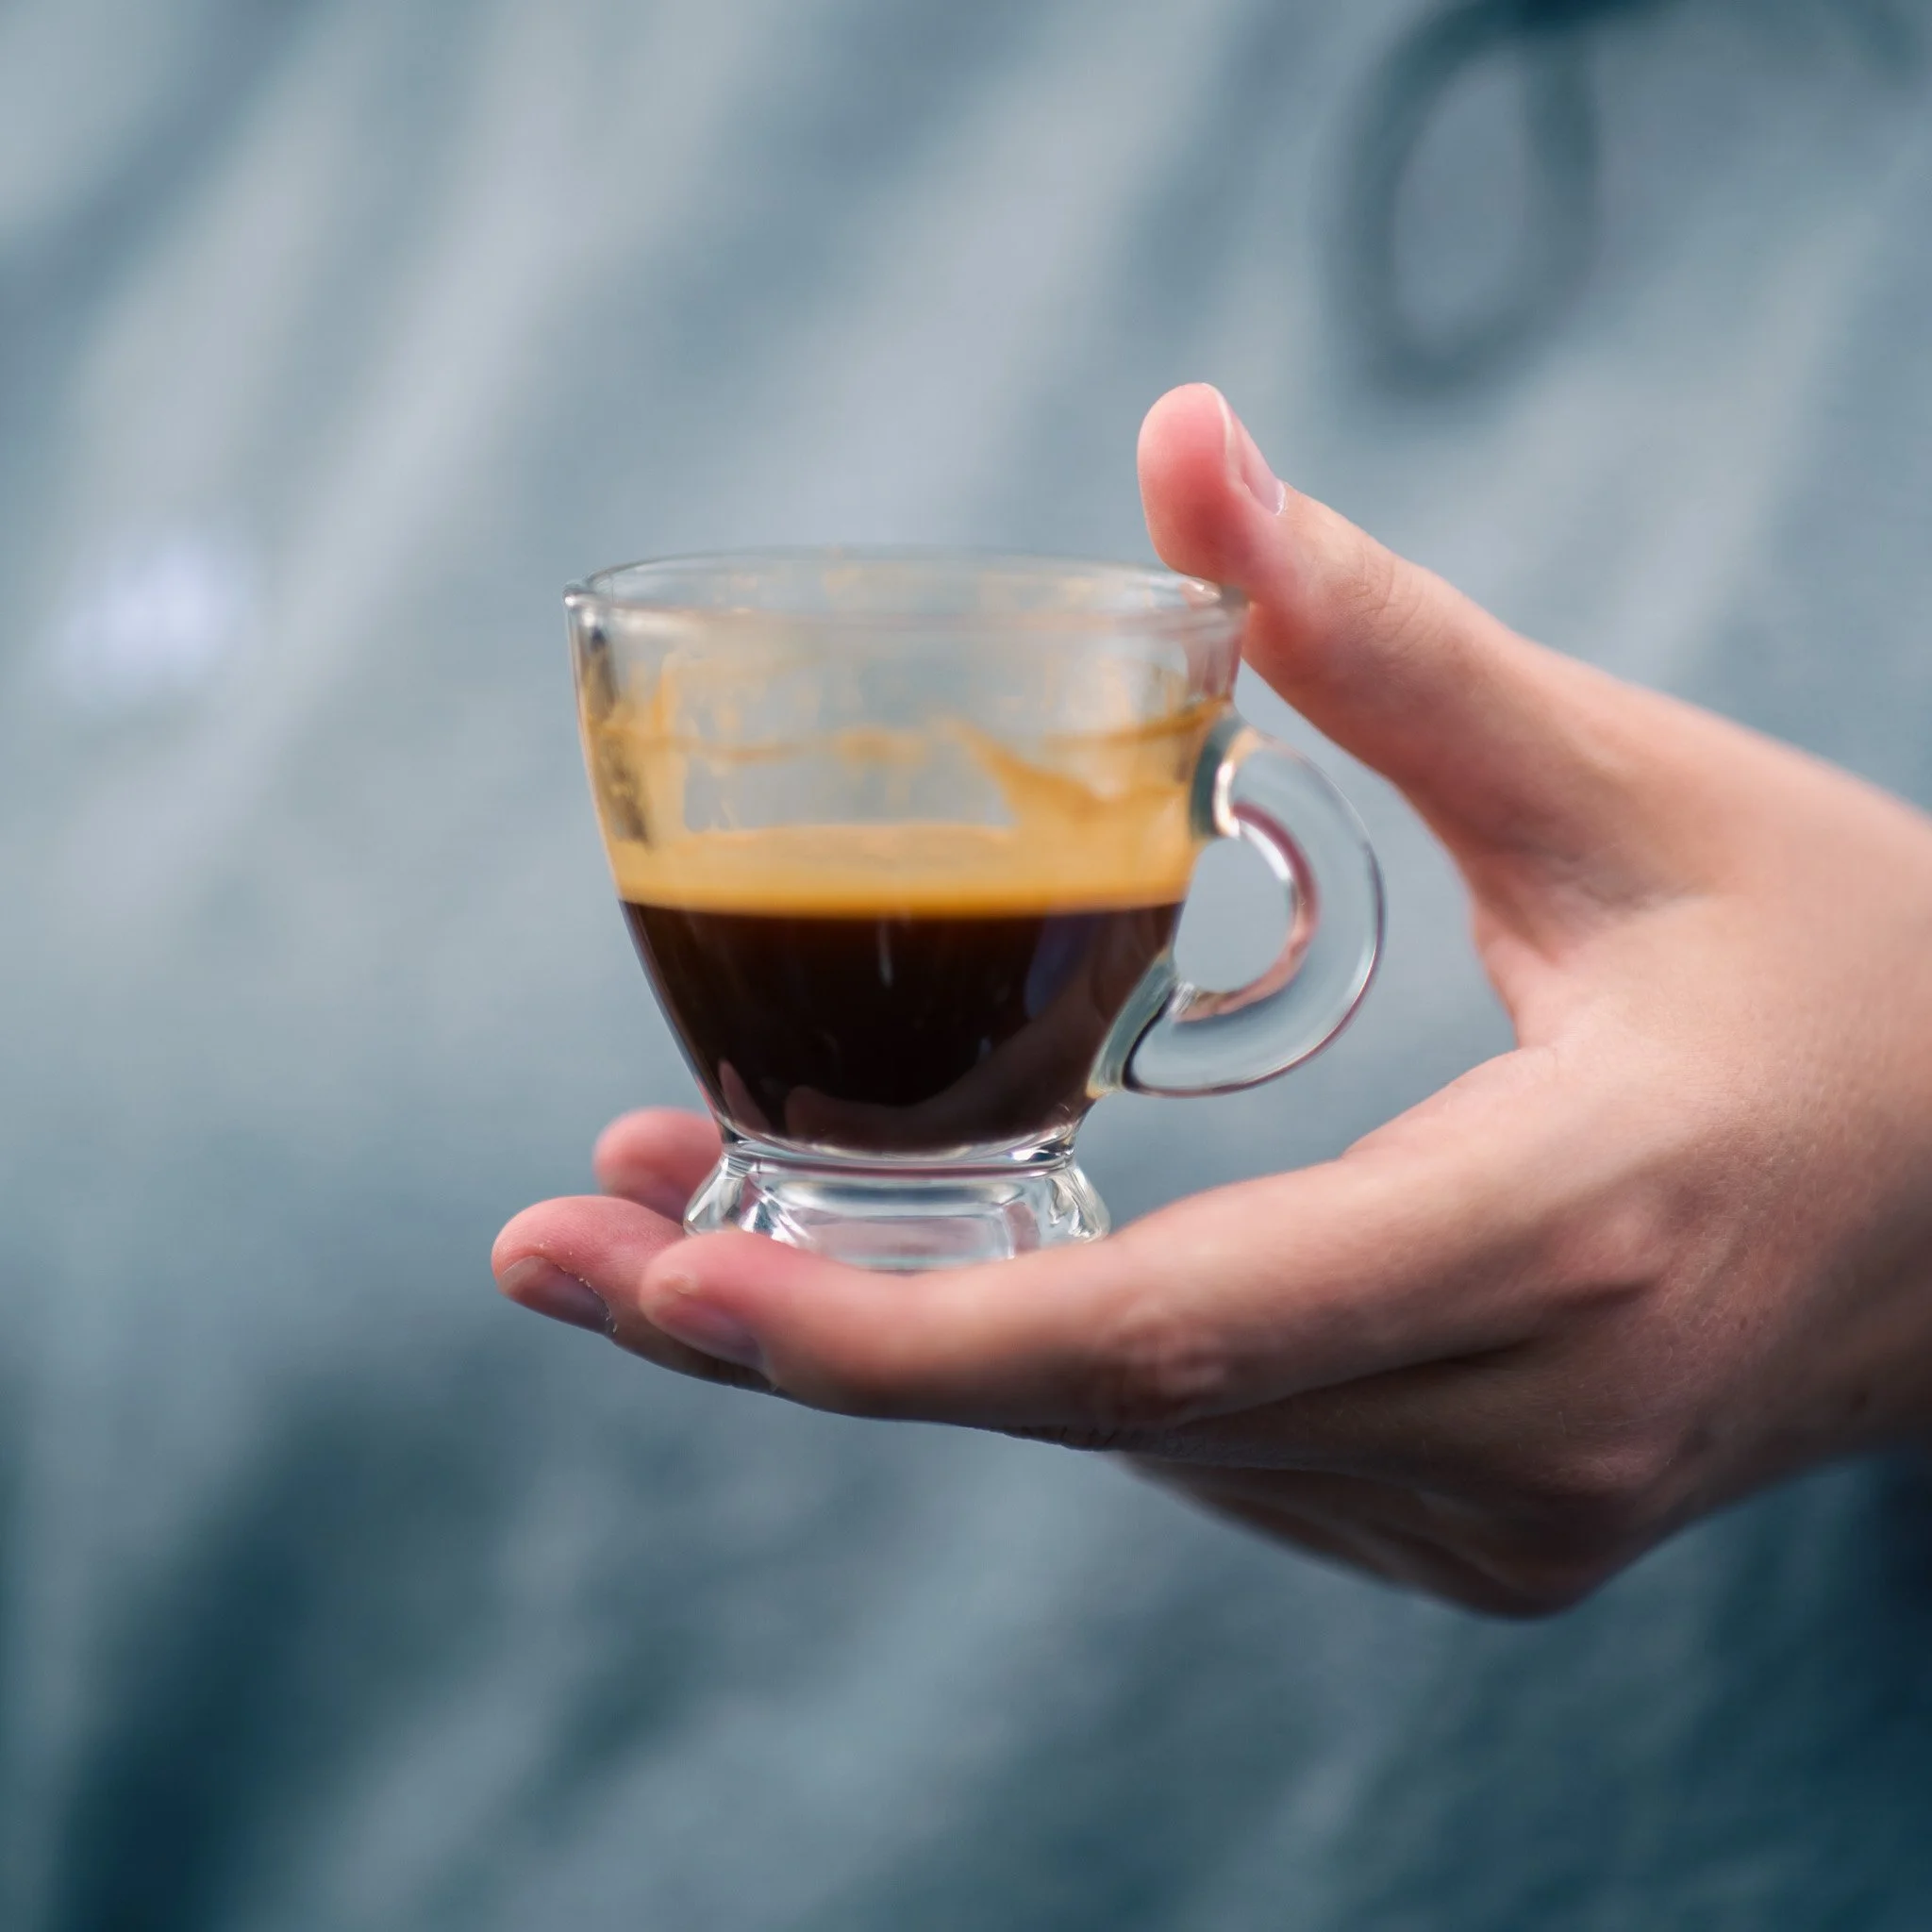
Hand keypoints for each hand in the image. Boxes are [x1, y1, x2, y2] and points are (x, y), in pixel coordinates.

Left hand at [495, 384, 1931, 1615]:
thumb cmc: (1861, 973)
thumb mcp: (1635, 792)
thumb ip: (1385, 641)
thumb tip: (1185, 444)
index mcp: (1583, 1228)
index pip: (1182, 1330)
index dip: (903, 1326)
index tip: (660, 1277)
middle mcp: (1531, 1421)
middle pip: (1099, 1408)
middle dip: (809, 1332)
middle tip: (559, 1251)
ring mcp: (1506, 1513)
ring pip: (1135, 1439)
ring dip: (906, 1333)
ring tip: (688, 1220)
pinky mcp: (1481, 1528)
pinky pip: (1208, 1449)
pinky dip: (1045, 1357)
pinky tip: (928, 1262)